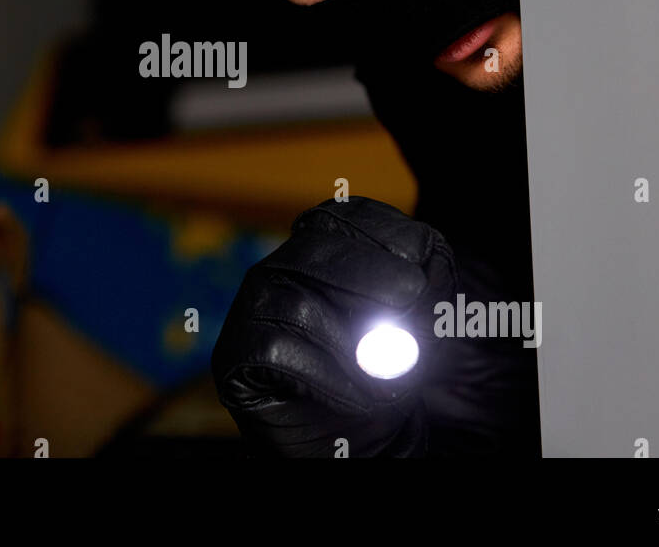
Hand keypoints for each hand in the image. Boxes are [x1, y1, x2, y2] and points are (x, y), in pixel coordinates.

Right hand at [211, 196, 456, 456]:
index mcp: (319, 249)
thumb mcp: (420, 328)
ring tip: (390, 377)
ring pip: (296, 305)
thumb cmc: (383, 374)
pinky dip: (327, 376)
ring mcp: (250, 310)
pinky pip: (277, 352)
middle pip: (314, 250)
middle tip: (411, 296)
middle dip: (368, 270)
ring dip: (353, 344)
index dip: (383, 235)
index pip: (342, 217)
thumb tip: (421, 278)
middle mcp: (277, 269)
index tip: (422, 263)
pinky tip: (357, 396)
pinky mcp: (232, 356)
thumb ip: (425, 296)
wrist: (353, 440)